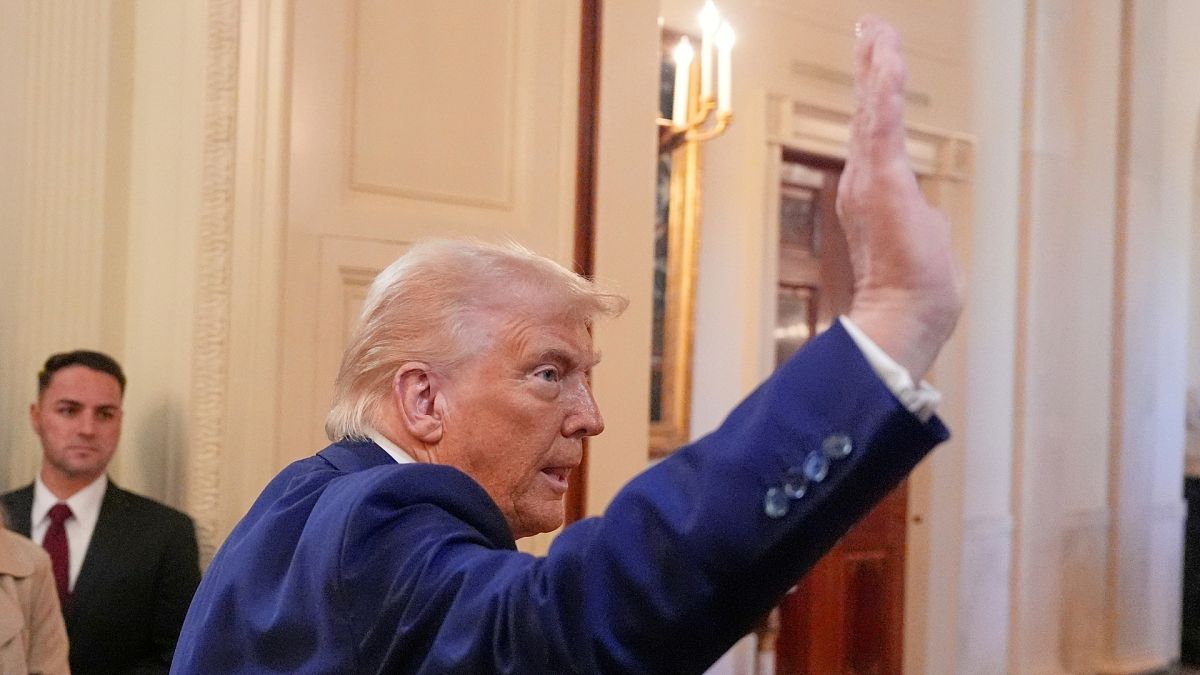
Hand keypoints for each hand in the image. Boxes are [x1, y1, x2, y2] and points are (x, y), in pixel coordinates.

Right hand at [839, 15, 962, 381]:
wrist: (905, 317)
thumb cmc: (916, 292)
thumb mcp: (923, 245)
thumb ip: (922, 221)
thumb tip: (929, 215)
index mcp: (874, 195)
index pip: (874, 134)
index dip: (873, 97)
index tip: (875, 63)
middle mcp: (863, 182)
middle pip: (866, 112)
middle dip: (869, 66)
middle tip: (869, 28)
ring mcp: (869, 180)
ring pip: (872, 109)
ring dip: (876, 65)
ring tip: (877, 28)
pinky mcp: (881, 181)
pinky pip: (882, 122)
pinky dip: (882, 87)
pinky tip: (885, 57)